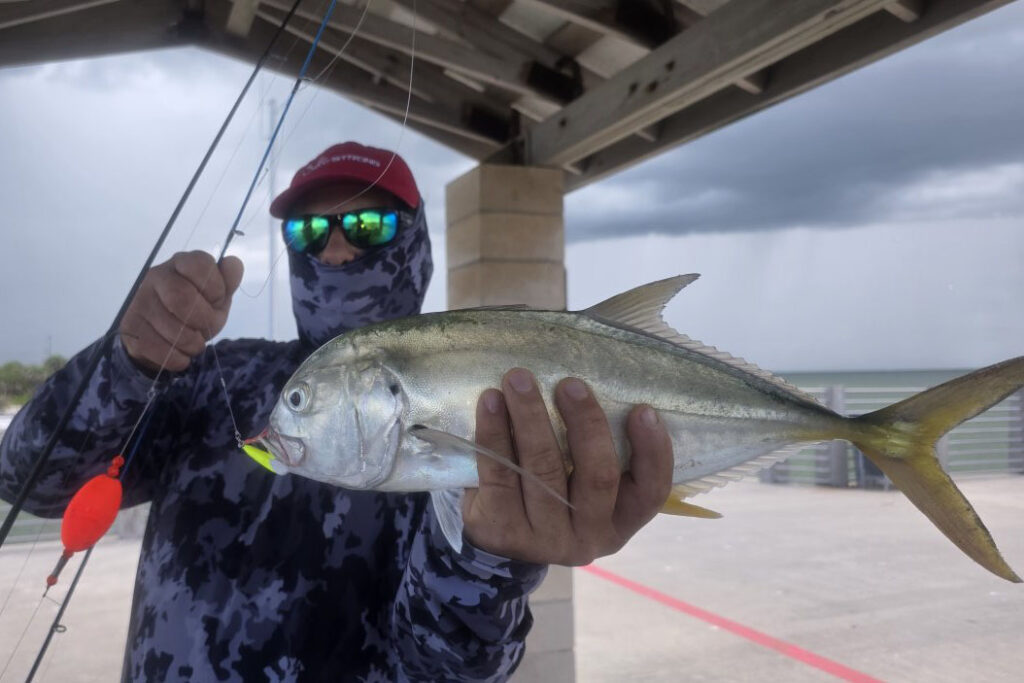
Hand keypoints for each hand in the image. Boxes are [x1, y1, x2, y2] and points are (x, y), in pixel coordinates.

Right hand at [120, 251, 243, 372]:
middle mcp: (156, 276)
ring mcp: (139, 301)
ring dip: (192, 343)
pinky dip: (178, 358)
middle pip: (181, 297)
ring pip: (171, 328)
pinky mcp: (130, 327)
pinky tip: (180, 354)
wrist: (163, 336)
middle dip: (202, 319)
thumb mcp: (216, 297)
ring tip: (193, 342)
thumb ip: (227, 282)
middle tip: (205, 327)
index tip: (216, 301)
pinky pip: (159, 349)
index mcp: (181, 263)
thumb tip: (233, 263)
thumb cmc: (197, 310)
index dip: (215, 288)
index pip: (199, 264)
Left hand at [463, 368, 673, 564]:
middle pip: (597, 476)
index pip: (650, 491)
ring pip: (543, 470)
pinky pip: (499, 475)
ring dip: (531, 417)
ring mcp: (544, 537)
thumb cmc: (552, 500)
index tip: (643, 409)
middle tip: (569, 383)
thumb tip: (588, 387)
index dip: (652, 450)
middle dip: (586, 422)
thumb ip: (594, 455)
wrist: (497, 551)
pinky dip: (494, 433)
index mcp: (619, 522)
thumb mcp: (583, 492)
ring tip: (519, 379)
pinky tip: (491, 401)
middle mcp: (588, 535)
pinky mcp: (502, 529)